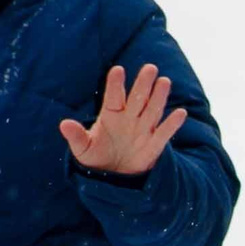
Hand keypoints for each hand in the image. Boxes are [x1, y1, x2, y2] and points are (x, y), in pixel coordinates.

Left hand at [61, 64, 184, 175]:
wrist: (112, 177)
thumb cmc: (95, 158)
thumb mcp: (82, 149)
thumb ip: (76, 136)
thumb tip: (64, 124)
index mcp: (110, 116)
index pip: (114, 97)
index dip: (116, 85)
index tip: (118, 70)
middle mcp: (129, 119)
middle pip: (138, 99)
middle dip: (143, 84)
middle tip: (150, 68)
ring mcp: (143, 130)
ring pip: (152, 110)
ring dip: (159, 97)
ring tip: (164, 81)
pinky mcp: (153, 145)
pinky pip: (164, 133)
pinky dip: (172, 124)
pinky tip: (180, 113)